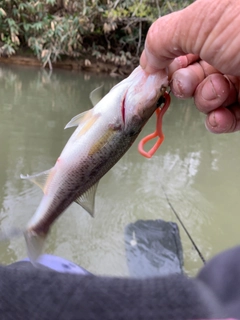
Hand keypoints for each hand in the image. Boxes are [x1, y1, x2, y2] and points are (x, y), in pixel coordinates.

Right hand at [140, 0, 239, 132]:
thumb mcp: (199, 21)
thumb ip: (163, 38)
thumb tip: (147, 61)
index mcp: (216, 25)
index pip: (181, 48)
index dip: (167, 62)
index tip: (158, 73)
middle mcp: (228, 50)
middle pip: (191, 75)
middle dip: (185, 83)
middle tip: (190, 81)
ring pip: (207, 98)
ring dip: (206, 100)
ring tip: (218, 91)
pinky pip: (226, 118)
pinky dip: (219, 121)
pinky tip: (221, 116)